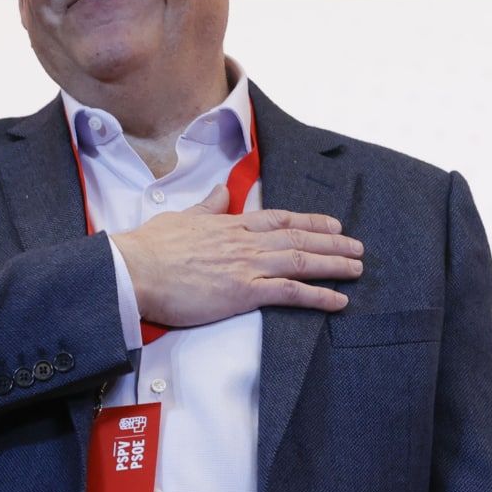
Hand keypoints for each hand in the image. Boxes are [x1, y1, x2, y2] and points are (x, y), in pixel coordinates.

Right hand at [109, 185, 363, 326]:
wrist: (134, 270)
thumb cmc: (150, 248)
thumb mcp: (181, 217)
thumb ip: (206, 207)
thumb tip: (220, 192)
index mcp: (230, 224)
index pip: (279, 219)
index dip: (309, 221)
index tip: (331, 223)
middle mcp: (245, 242)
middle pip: (299, 237)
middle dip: (332, 242)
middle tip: (356, 246)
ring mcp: (247, 265)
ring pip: (302, 260)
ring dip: (334, 264)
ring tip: (357, 267)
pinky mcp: (244, 291)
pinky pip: (291, 292)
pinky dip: (318, 295)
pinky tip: (339, 299)